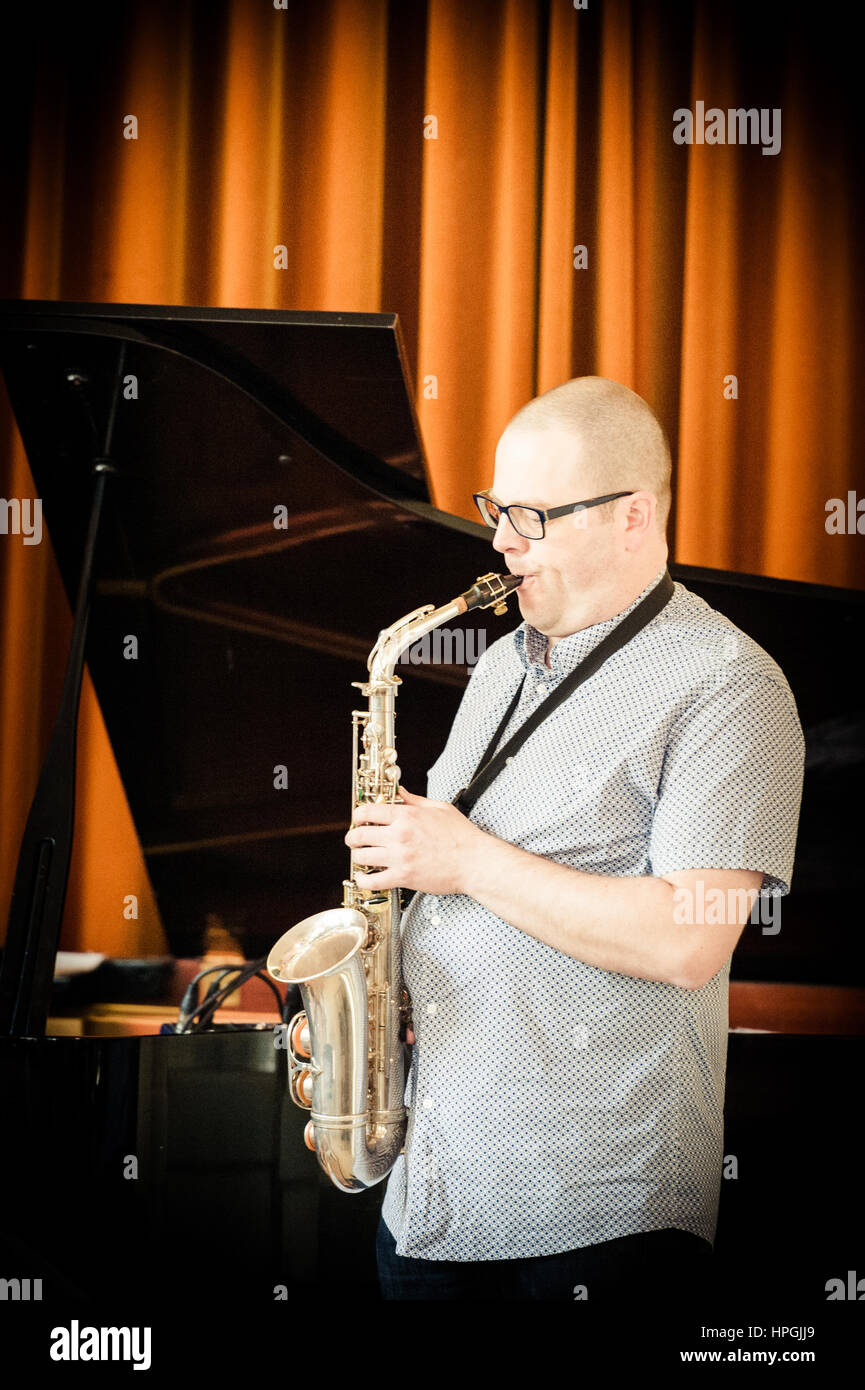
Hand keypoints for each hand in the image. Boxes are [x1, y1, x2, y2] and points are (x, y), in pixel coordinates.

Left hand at [344, 786, 485, 895]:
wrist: (474, 862)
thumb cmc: (462, 836)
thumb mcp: (439, 808)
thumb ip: (414, 800)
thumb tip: (399, 793)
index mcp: (407, 816)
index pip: (367, 811)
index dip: (358, 815)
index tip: (358, 819)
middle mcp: (399, 835)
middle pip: (359, 835)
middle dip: (353, 837)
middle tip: (355, 839)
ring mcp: (400, 857)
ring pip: (361, 857)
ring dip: (358, 856)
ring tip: (363, 856)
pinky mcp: (403, 877)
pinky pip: (372, 881)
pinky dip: (363, 879)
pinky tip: (364, 876)